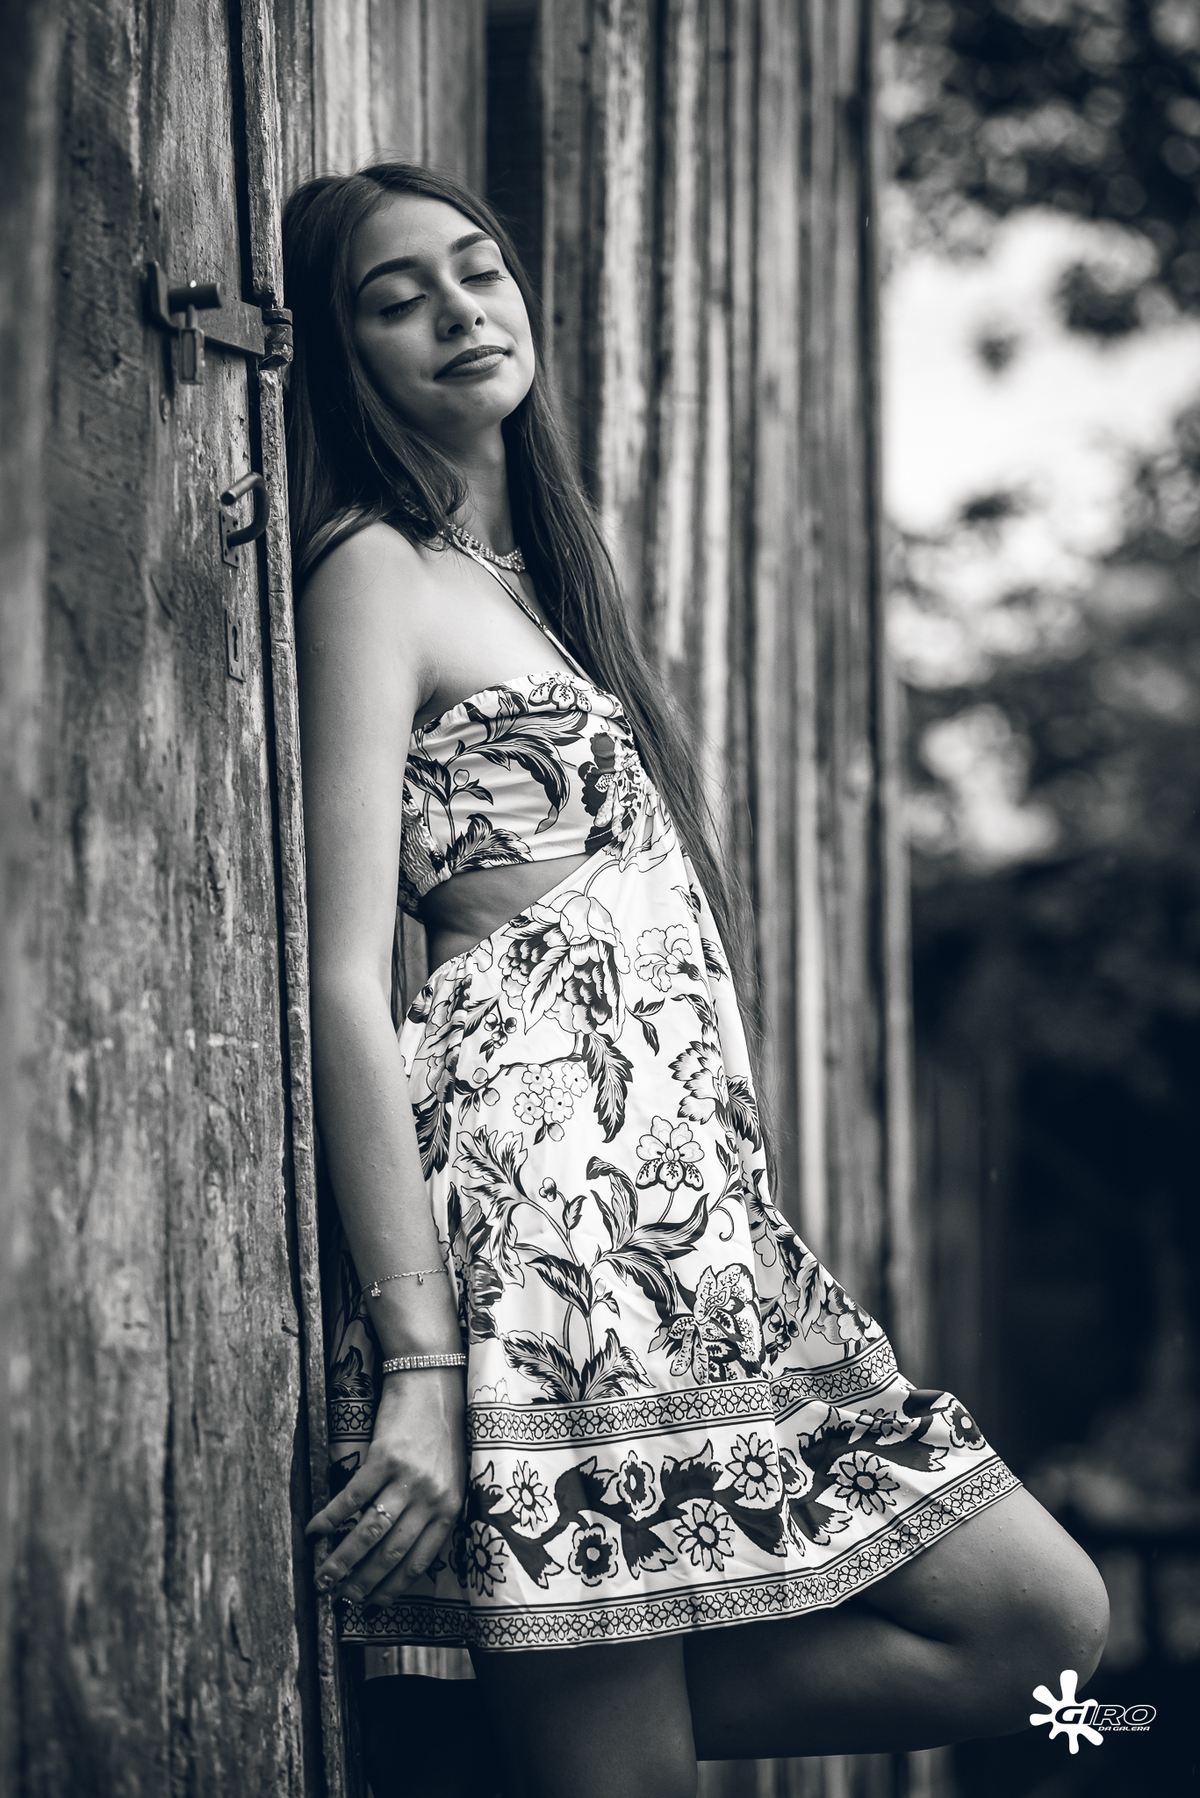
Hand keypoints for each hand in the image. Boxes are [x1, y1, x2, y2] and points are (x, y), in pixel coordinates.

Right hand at [307, 1367, 466, 1607]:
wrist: (432, 1380)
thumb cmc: (440, 1431)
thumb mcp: (449, 1477)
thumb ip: (431, 1512)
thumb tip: (398, 1553)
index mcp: (449, 1507)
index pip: (419, 1561)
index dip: (392, 1588)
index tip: (372, 1606)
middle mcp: (431, 1497)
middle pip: (391, 1553)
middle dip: (363, 1582)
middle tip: (340, 1600)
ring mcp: (407, 1478)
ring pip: (370, 1532)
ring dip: (343, 1560)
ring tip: (323, 1578)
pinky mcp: (383, 1457)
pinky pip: (352, 1498)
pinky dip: (330, 1519)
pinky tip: (315, 1532)